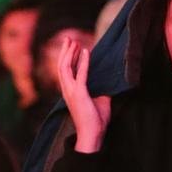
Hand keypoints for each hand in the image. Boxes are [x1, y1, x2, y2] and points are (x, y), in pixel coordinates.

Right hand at [57, 37, 110, 152]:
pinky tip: (85, 51)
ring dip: (69, 53)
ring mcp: (71, 92)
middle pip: (61, 66)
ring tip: (73, 41)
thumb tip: (110, 82)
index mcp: (69, 92)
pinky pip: (80, 74)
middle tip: (68, 38)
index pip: (65, 71)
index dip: (68, 57)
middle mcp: (67, 90)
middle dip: (64, 51)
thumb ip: (102, 90)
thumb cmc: (96, 120)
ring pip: (65, 68)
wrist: (93, 133)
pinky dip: (82, 62)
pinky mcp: (79, 93)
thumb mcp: (101, 101)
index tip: (72, 46)